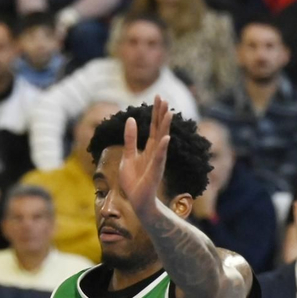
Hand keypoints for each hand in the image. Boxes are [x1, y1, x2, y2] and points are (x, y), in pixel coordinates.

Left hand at [117, 97, 171, 218]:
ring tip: (169, 112)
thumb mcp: (127, 156)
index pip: (154, 126)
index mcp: (149, 148)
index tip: (158, 96)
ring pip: (162, 140)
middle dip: (161, 114)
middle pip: (159, 129)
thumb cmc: (134, 181)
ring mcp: (157, 161)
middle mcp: (156, 152)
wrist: (137, 201)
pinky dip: (162, 148)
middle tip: (163, 98)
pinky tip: (166, 138)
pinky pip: (159, 158)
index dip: (155, 112)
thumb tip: (131, 119)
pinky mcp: (155, 171)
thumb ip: (130, 139)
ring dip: (165, 127)